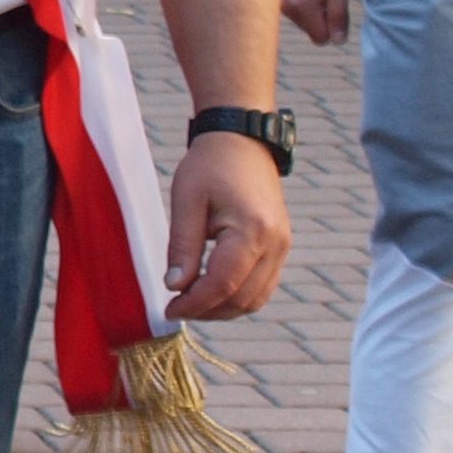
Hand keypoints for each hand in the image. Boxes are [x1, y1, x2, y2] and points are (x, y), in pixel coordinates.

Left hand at [163, 130, 289, 322]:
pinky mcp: (280, 247)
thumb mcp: (186, 201)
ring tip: (191, 302)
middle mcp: (275, 244)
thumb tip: (175, 287)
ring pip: (256, 298)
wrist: (242, 142)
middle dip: (207, 310)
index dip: (194, 303)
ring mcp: (283, 247)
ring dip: (223, 308)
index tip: (169, 310)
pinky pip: (263, 286)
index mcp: (252, 231)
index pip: (223, 284)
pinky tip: (211, 291)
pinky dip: (238, 296)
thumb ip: (182, 246)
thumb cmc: (210, 165)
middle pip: (243, 298)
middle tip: (176, 307)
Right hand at [280, 0, 351, 46]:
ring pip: (302, 21)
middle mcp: (284, 7)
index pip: (321, 38)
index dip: (333, 25)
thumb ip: (338, 13)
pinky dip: (303, 2)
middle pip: (311, 30)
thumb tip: (338, 42)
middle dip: (322, 16)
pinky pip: (295, 11)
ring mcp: (277, 2)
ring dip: (313, 8)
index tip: (335, 5)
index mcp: (301, 5)